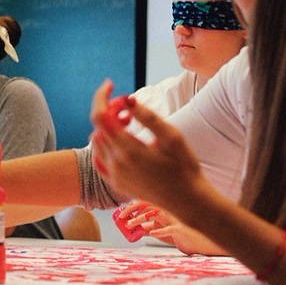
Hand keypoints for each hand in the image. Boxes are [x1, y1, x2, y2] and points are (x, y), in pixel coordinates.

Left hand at [90, 80, 205, 213]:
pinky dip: (104, 145)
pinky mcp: (116, 183)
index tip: (110, 84)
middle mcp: (116, 163)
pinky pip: (99, 159)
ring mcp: (114, 175)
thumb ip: (148, 117)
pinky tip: (121, 142)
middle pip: (99, 127)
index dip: (102, 96)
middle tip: (129, 108)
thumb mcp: (171, 137)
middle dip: (110, 110)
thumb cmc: (184, 167)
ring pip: (98, 142)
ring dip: (108, 127)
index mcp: (128, 149)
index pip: (100, 116)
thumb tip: (127, 99)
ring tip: (129, 124)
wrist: (187, 200)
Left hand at [117, 200, 224, 254]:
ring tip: (131, 226)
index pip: (146, 199)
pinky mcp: (181, 228)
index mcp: (164, 205)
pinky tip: (151, 234)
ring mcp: (175, 217)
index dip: (132, 205)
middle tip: (122, 219)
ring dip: (141, 219)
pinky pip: (169, 228)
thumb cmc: (179, 232)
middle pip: (147, 203)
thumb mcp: (162, 227)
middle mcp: (169, 208)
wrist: (199, 239)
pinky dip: (158, 230)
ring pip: (156, 213)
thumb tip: (133, 228)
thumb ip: (150, 225)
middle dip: (132, 209)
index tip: (122, 213)